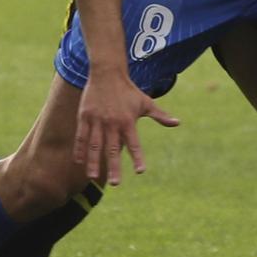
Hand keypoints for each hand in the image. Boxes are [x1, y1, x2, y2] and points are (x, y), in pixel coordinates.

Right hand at [73, 70, 180, 185]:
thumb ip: (160, 116)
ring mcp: (97, 120)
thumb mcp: (146, 102)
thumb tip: (178, 123)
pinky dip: (79, 149)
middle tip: (116, 184)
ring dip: (93, 162)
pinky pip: (81, 136)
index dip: (137, 157)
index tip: (140, 171)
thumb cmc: (129, 91)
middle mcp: (112, 123)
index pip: (134, 144)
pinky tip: (79, 161)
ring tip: (93, 177)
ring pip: (94, 145)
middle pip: (113, 149)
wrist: (107, 73)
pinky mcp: (85, 116)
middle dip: (114, 167)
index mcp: (128, 122)